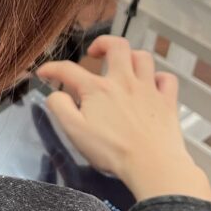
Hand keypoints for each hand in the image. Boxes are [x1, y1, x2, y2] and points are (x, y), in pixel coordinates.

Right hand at [36, 35, 210, 202]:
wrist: (154, 167)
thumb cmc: (113, 151)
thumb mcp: (75, 132)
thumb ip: (59, 108)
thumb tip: (54, 94)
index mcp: (97, 89)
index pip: (68, 70)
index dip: (51, 68)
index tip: (43, 72)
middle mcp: (123, 81)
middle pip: (116, 45)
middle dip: (103, 43)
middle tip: (95, 52)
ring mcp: (148, 90)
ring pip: (143, 57)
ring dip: (131, 57)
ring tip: (123, 66)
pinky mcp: (167, 102)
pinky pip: (167, 79)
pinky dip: (159, 78)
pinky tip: (152, 85)